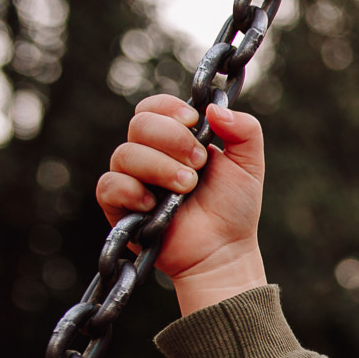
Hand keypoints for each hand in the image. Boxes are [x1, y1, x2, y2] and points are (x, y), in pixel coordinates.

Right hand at [96, 94, 268, 314]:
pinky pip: (109, 185)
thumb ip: (245, 131)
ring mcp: (132, 178)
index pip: (154, 107)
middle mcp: (149, 153)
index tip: (194, 123)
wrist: (223, 250)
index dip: (170, 109)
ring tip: (187, 188)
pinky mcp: (118, 205)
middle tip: (199, 164)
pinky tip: (154, 204)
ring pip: (125, 153)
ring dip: (161, 168)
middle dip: (173, 139)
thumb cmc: (233, 208)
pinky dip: (132, 190)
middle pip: (139, 124)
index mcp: (175, 138)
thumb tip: (215, 108)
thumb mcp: (249, 165)